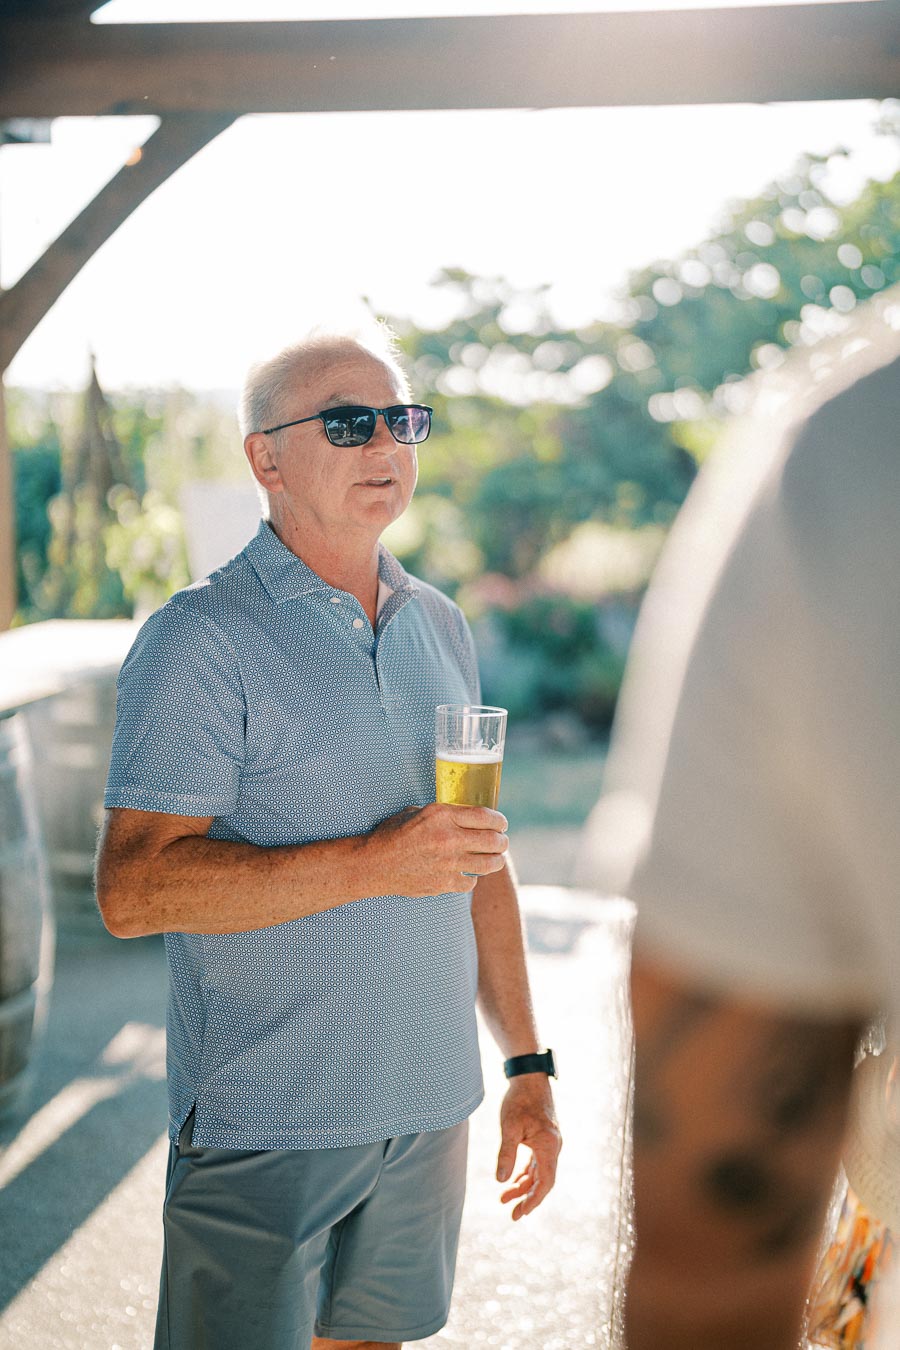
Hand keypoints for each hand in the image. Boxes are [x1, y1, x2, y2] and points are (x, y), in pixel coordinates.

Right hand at [366, 802, 508, 895]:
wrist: (373, 864)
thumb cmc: (393, 834)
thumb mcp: (417, 811)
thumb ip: (444, 813)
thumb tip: (467, 815)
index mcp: (442, 815)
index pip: (485, 816)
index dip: (499, 821)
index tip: (502, 824)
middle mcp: (448, 838)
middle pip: (494, 841)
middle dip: (502, 841)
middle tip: (501, 842)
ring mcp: (447, 863)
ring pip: (489, 863)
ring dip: (496, 860)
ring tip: (495, 858)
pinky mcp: (443, 883)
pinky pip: (471, 882)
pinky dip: (471, 878)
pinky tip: (466, 873)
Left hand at [496, 1074, 561, 1219]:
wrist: (529, 1078)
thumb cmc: (519, 1100)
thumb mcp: (509, 1127)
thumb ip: (506, 1154)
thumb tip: (500, 1180)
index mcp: (549, 1146)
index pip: (545, 1182)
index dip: (534, 1200)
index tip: (522, 1213)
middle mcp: (553, 1147)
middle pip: (543, 1181)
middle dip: (527, 1198)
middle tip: (512, 1215)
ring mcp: (549, 1143)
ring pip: (539, 1173)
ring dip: (524, 1186)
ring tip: (504, 1199)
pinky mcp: (543, 1139)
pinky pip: (537, 1163)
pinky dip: (525, 1174)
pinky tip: (513, 1181)